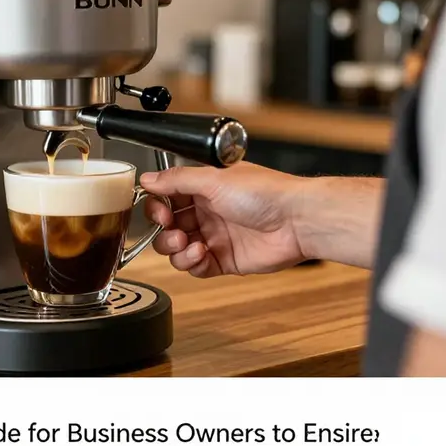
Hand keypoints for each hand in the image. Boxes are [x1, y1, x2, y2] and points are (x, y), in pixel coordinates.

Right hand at [141, 162, 307, 277]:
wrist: (297, 220)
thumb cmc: (265, 192)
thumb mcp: (213, 179)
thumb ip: (176, 180)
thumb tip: (147, 178)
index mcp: (203, 186)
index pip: (166, 197)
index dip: (156, 206)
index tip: (159, 212)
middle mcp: (207, 210)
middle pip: (167, 226)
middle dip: (164, 231)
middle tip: (173, 230)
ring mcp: (215, 236)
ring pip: (177, 249)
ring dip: (176, 250)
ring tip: (189, 245)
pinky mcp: (225, 259)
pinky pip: (196, 267)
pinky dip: (192, 264)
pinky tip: (202, 255)